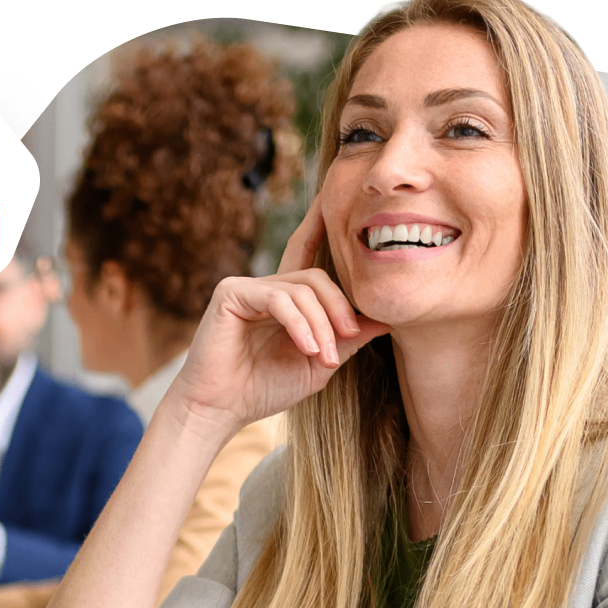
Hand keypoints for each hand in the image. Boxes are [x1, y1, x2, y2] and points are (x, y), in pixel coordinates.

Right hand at [167, 193, 391, 435]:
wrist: (221, 409)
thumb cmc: (264, 389)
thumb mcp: (319, 364)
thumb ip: (348, 340)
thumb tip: (387, 320)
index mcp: (286, 300)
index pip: (308, 255)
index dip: (320, 225)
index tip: (334, 197)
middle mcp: (267, 287)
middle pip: (317, 277)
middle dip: (339, 308)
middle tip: (350, 338)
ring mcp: (247, 287)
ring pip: (302, 289)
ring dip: (321, 325)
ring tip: (325, 357)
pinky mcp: (231, 293)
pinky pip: (278, 299)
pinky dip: (299, 324)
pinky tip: (307, 348)